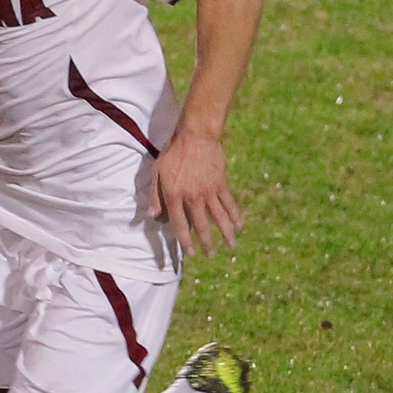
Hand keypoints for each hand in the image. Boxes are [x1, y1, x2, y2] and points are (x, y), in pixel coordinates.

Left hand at [148, 129, 242, 255]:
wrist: (195, 136)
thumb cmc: (172, 153)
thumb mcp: (156, 172)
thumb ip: (154, 195)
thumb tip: (151, 216)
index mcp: (174, 196)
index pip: (179, 224)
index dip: (184, 240)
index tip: (189, 252)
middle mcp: (193, 197)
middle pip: (201, 225)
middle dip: (206, 243)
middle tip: (210, 255)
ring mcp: (209, 192)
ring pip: (219, 218)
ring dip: (226, 234)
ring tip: (232, 247)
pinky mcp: (221, 184)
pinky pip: (230, 204)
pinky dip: (235, 215)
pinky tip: (240, 225)